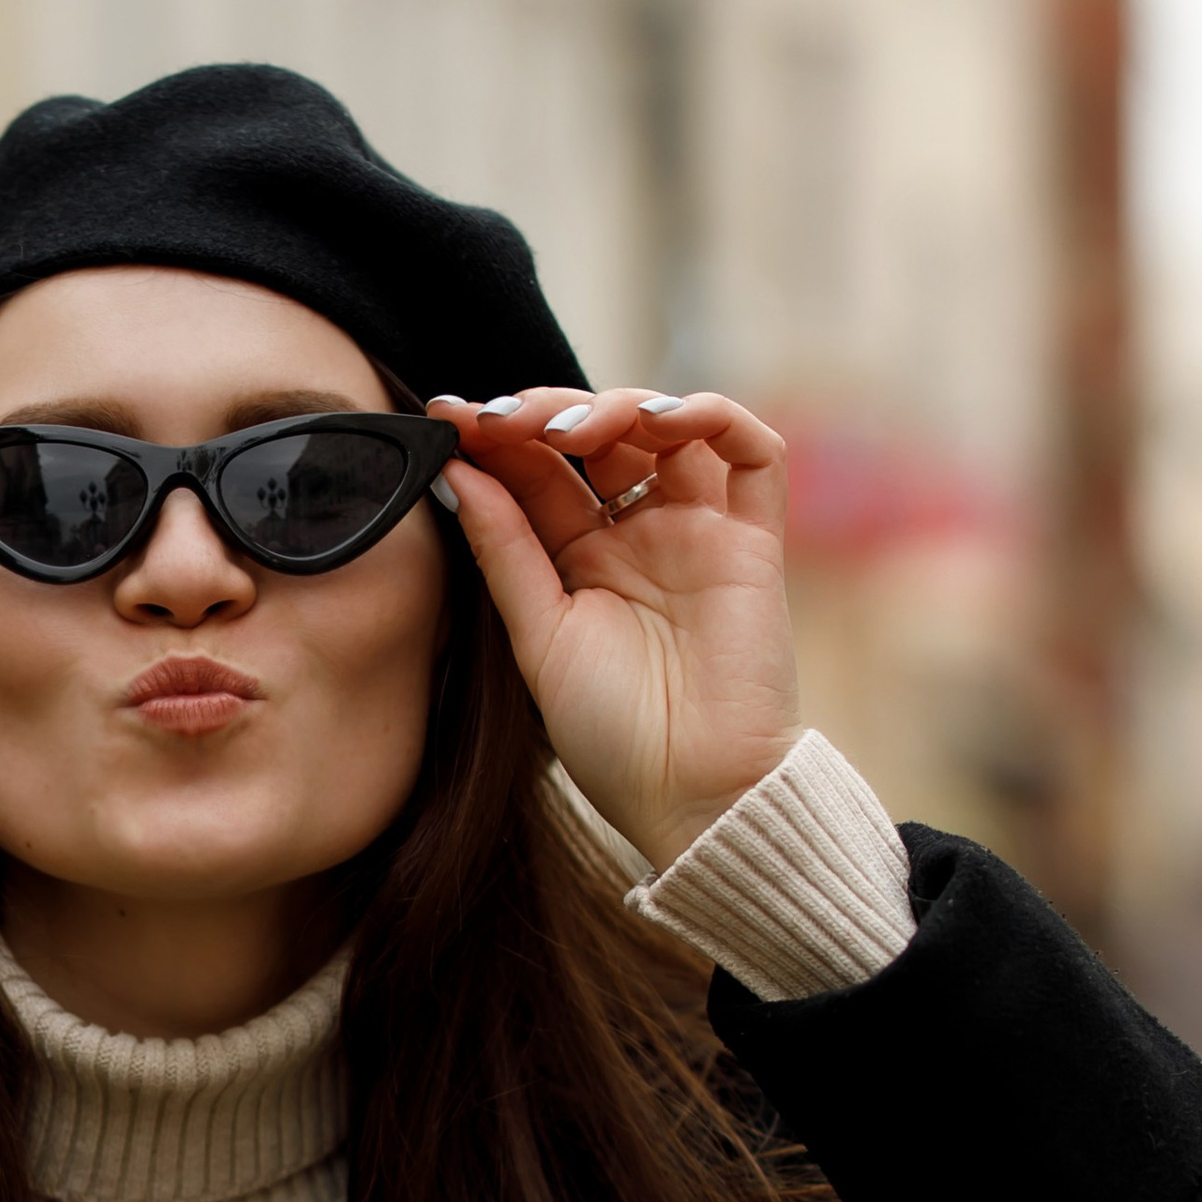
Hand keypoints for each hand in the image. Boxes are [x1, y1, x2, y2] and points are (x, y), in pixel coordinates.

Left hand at [432, 388, 803, 872]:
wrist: (692, 796)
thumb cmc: (613, 737)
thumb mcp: (539, 636)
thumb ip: (505, 550)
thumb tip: (456, 469)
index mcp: (581, 562)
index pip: (540, 472)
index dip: (498, 436)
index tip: (447, 417)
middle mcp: (640, 537)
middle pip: (599, 438)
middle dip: (547, 413)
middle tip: (502, 419)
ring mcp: (699, 534)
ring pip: (668, 428)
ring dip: (619, 405)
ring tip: (571, 431)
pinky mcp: (754, 542)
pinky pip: (751, 454)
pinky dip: (711, 415)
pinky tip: (660, 420)